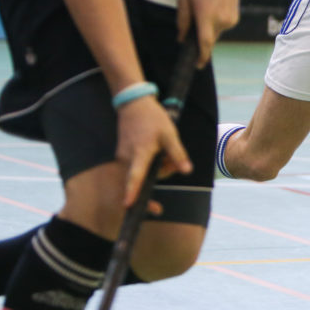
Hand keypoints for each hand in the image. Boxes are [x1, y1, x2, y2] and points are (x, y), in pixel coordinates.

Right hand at [117, 95, 191, 210]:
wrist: (134, 104)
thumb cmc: (153, 119)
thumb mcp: (170, 135)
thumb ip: (177, 154)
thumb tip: (187, 171)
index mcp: (140, 153)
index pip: (136, 176)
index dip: (133, 191)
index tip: (127, 205)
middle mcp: (127, 158)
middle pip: (145, 176)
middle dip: (162, 172)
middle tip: (173, 159)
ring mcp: (123, 156)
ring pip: (142, 171)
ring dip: (156, 167)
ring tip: (165, 151)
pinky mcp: (122, 154)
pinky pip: (137, 165)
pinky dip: (149, 162)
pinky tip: (157, 150)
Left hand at [178, 0, 241, 66]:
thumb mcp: (185, 0)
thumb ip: (182, 21)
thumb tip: (181, 39)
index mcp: (205, 17)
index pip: (205, 43)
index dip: (201, 57)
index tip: (197, 66)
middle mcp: (220, 21)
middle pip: (208, 38)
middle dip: (200, 35)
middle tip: (196, 18)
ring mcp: (229, 21)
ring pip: (215, 33)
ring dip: (208, 27)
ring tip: (207, 7)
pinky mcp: (234, 19)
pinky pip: (221, 27)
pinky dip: (215, 22)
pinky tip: (215, 6)